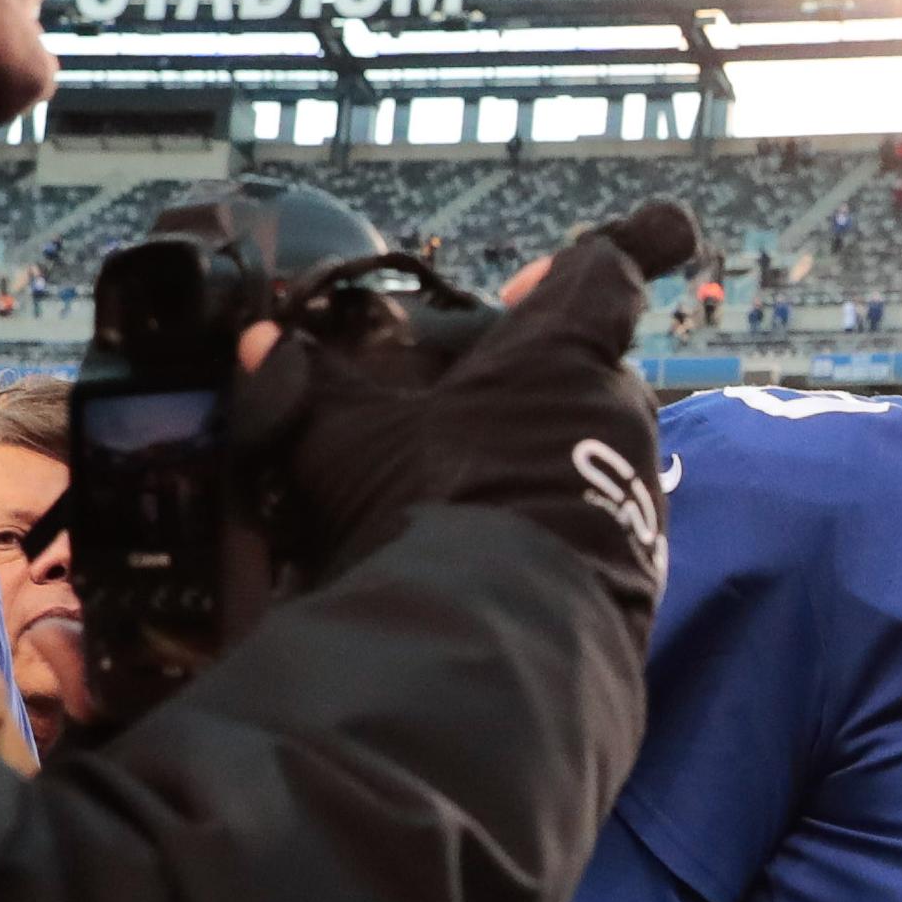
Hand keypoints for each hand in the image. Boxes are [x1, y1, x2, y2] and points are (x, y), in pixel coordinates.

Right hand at [236, 205, 698, 624]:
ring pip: (595, 439)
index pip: (601, 276)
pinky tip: (495, 529)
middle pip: (594, 366)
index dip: (579, 265)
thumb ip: (310, 383)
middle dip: (540, 373)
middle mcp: (620, 410)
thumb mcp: (347, 436)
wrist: (500, 636)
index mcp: (566, 354)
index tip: (535, 281)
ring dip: (544, 444)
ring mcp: (639, 486)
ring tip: (469, 472)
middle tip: (471, 395)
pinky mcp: (641, 557)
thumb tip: (260, 342)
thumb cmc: (431, 502)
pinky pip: (598, 508)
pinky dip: (553, 505)